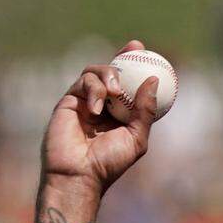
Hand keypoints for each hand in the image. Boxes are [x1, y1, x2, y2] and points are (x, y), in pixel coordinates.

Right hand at [41, 40, 158, 195]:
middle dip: (123, 55)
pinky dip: (94, 91)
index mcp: (120, 113)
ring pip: (95, 72)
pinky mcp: (68, 101)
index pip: (130, 84)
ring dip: (109, 76)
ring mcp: (84, 101)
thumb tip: (154, 80)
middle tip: (135, 49)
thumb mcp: (136, 137)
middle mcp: (102, 104)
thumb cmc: (109, 161)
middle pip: (112, 71)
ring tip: (117, 92)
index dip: (138, 66)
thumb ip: (145, 110)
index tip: (148, 53)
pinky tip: (98, 109)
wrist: (80, 173)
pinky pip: (83, 83)